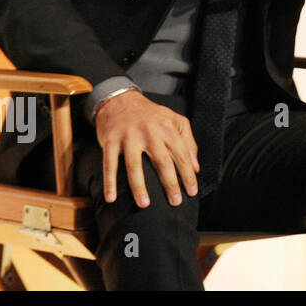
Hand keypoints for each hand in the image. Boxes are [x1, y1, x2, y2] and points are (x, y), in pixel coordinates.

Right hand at [95, 91, 198, 207]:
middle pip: (162, 162)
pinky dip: (110, 182)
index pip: (181, 155)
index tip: (191, 192)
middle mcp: (150, 132)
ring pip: (134, 166)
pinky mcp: (111, 141)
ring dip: (139, 187)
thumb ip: (188, 142)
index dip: (188, 175)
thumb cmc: (151, 114)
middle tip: (175, 202)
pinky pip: (109, 164)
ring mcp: (129, 137)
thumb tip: (196, 168)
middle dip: (170, 184)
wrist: (121, 100)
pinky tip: (111, 198)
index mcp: (167, 128)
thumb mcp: (175, 121)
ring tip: (145, 205)